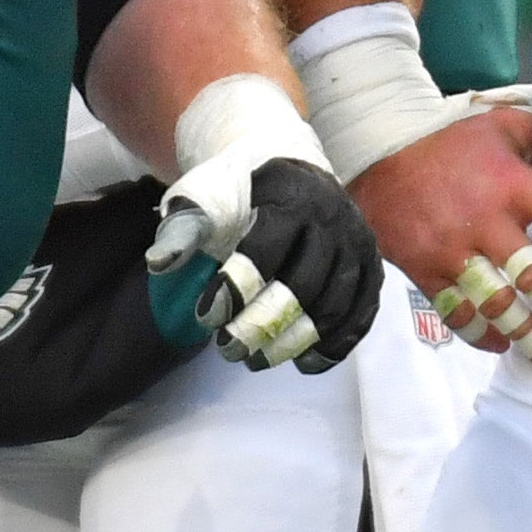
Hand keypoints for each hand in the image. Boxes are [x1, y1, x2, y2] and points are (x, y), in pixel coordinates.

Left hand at [147, 74, 381, 372]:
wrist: (290, 168)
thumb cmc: (239, 188)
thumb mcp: (204, 194)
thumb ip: (183, 228)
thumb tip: (160, 263)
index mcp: (290, 196)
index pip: (268, 247)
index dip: (237, 287)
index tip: (205, 317)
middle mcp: (333, 218)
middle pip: (305, 283)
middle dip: (263, 324)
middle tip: (228, 350)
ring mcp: (358, 243)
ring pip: (336, 304)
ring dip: (296, 341)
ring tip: (257, 361)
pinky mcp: (371, 266)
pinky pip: (363, 313)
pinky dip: (336, 344)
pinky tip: (304, 363)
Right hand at [350, 105, 531, 377]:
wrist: (380, 148)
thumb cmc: (450, 138)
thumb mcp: (500, 124)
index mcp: (511, 184)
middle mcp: (486, 223)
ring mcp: (454, 252)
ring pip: (498, 305)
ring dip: (529, 338)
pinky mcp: (425, 269)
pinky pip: (456, 311)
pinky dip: (480, 333)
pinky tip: (501, 346)